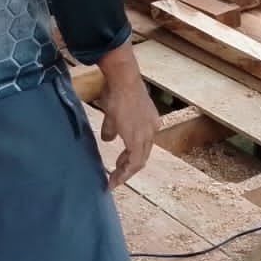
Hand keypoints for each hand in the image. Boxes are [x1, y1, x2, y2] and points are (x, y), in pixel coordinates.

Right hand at [97, 48, 157, 190]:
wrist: (123, 80)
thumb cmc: (117, 90)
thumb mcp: (114, 112)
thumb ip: (112, 127)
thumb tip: (108, 139)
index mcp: (149, 122)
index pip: (142, 145)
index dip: (131, 157)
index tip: (120, 165)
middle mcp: (152, 129)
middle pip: (142, 155)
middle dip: (128, 168)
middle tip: (116, 176)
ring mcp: (147, 134)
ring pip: (139, 161)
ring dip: (125, 172)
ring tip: (114, 180)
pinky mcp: (138, 139)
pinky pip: (134, 162)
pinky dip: (124, 172)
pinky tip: (115, 178)